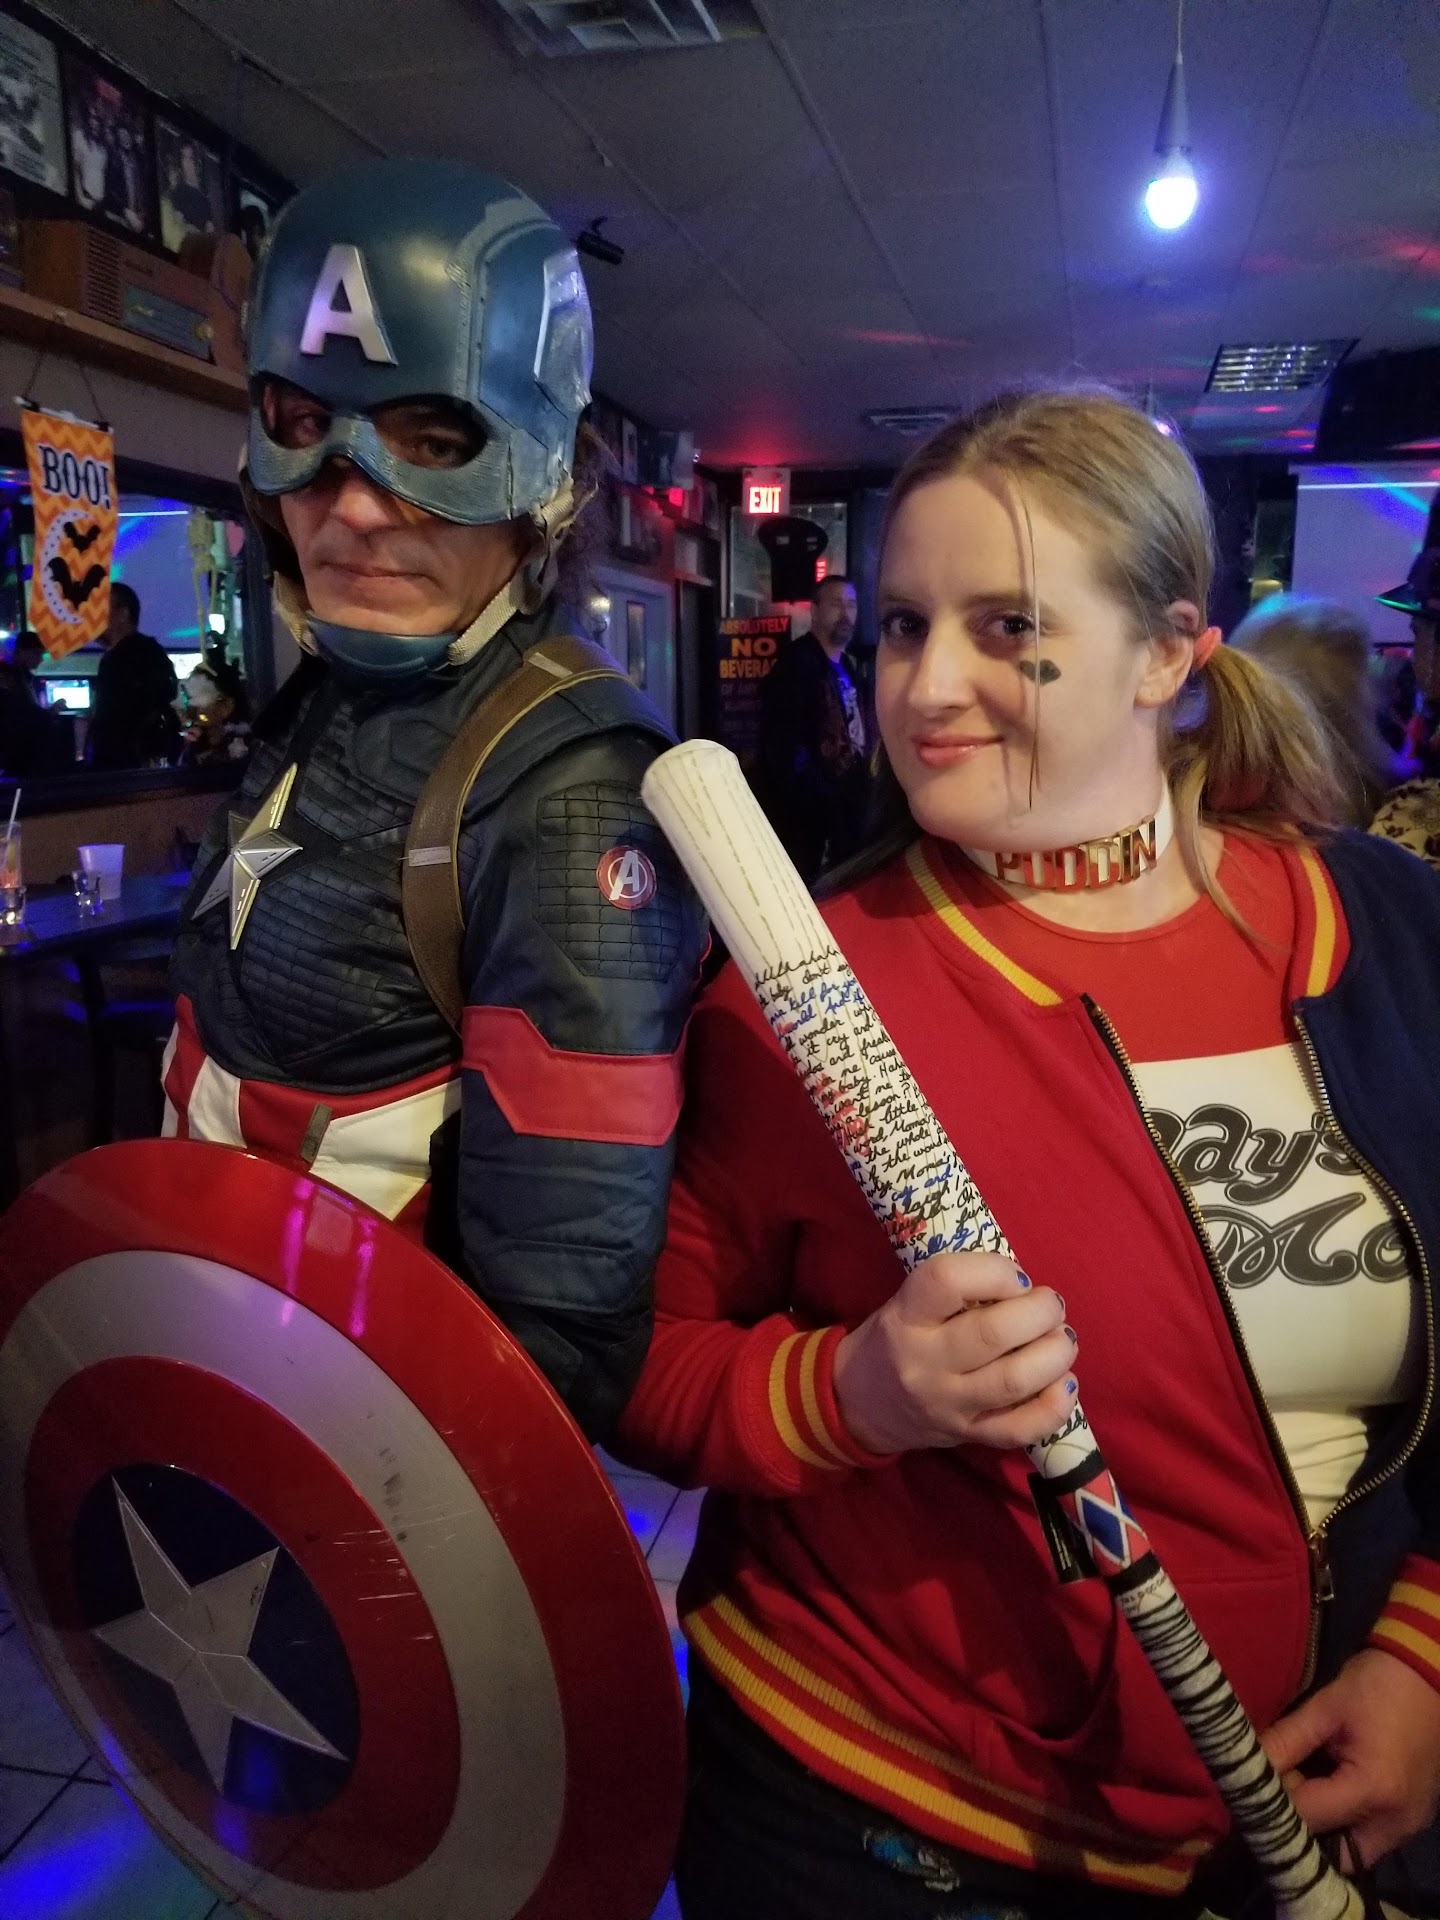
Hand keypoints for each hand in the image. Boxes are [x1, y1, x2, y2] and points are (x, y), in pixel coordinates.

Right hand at [831, 1251, 1075, 1455]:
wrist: (858, 1404)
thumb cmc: (895, 1338)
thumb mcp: (907, 1302)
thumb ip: (959, 1291)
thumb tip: (1026, 1286)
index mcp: (905, 1317)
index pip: (947, 1281)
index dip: (996, 1271)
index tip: (1017, 1276)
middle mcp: (924, 1362)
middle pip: (992, 1334)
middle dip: (1040, 1312)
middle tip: (1052, 1305)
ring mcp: (948, 1404)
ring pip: (1013, 1381)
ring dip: (1055, 1354)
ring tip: (1063, 1339)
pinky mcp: (968, 1436)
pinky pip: (1019, 1428)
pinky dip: (1054, 1406)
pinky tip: (1065, 1382)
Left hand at [1261, 1648, 1439, 1868]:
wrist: (1429, 1674)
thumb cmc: (1378, 1685)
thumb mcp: (1324, 1709)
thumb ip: (1285, 1742)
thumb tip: (1244, 1766)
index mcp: (1375, 1790)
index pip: (1308, 1817)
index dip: (1273, 1803)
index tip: (1249, 1785)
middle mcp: (1396, 1822)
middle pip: (1334, 1853)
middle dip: (1300, 1829)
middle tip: (1274, 1794)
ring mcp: (1409, 1826)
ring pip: (1353, 1852)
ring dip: (1322, 1828)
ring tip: (1298, 1788)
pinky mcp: (1412, 1820)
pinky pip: (1370, 1838)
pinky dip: (1343, 1823)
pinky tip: (1322, 1791)